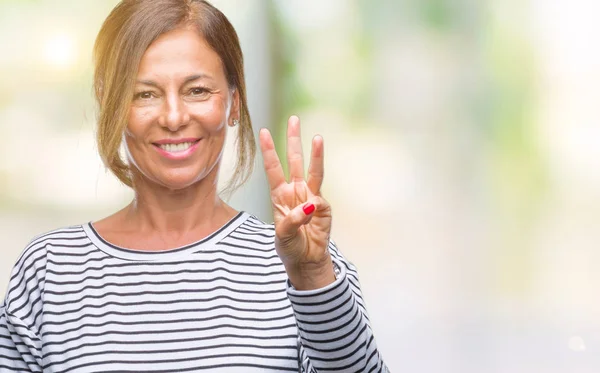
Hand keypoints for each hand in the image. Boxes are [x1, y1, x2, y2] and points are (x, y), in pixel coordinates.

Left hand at [259, 115, 335, 289]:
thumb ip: (293, 220)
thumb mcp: (283, 236)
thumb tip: (310, 204)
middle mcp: (295, 191)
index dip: (269, 150)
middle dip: (294, 140)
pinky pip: (320, 200)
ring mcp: (310, 197)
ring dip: (315, 154)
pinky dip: (316, 205)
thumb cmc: (290, 247)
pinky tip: (311, 216)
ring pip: (313, 171)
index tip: (263, 131)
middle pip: (295, 160)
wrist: (306, 260)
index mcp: (279, 195)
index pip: (273, 168)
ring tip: (317, 137)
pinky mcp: (323, 207)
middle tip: (294, 119)